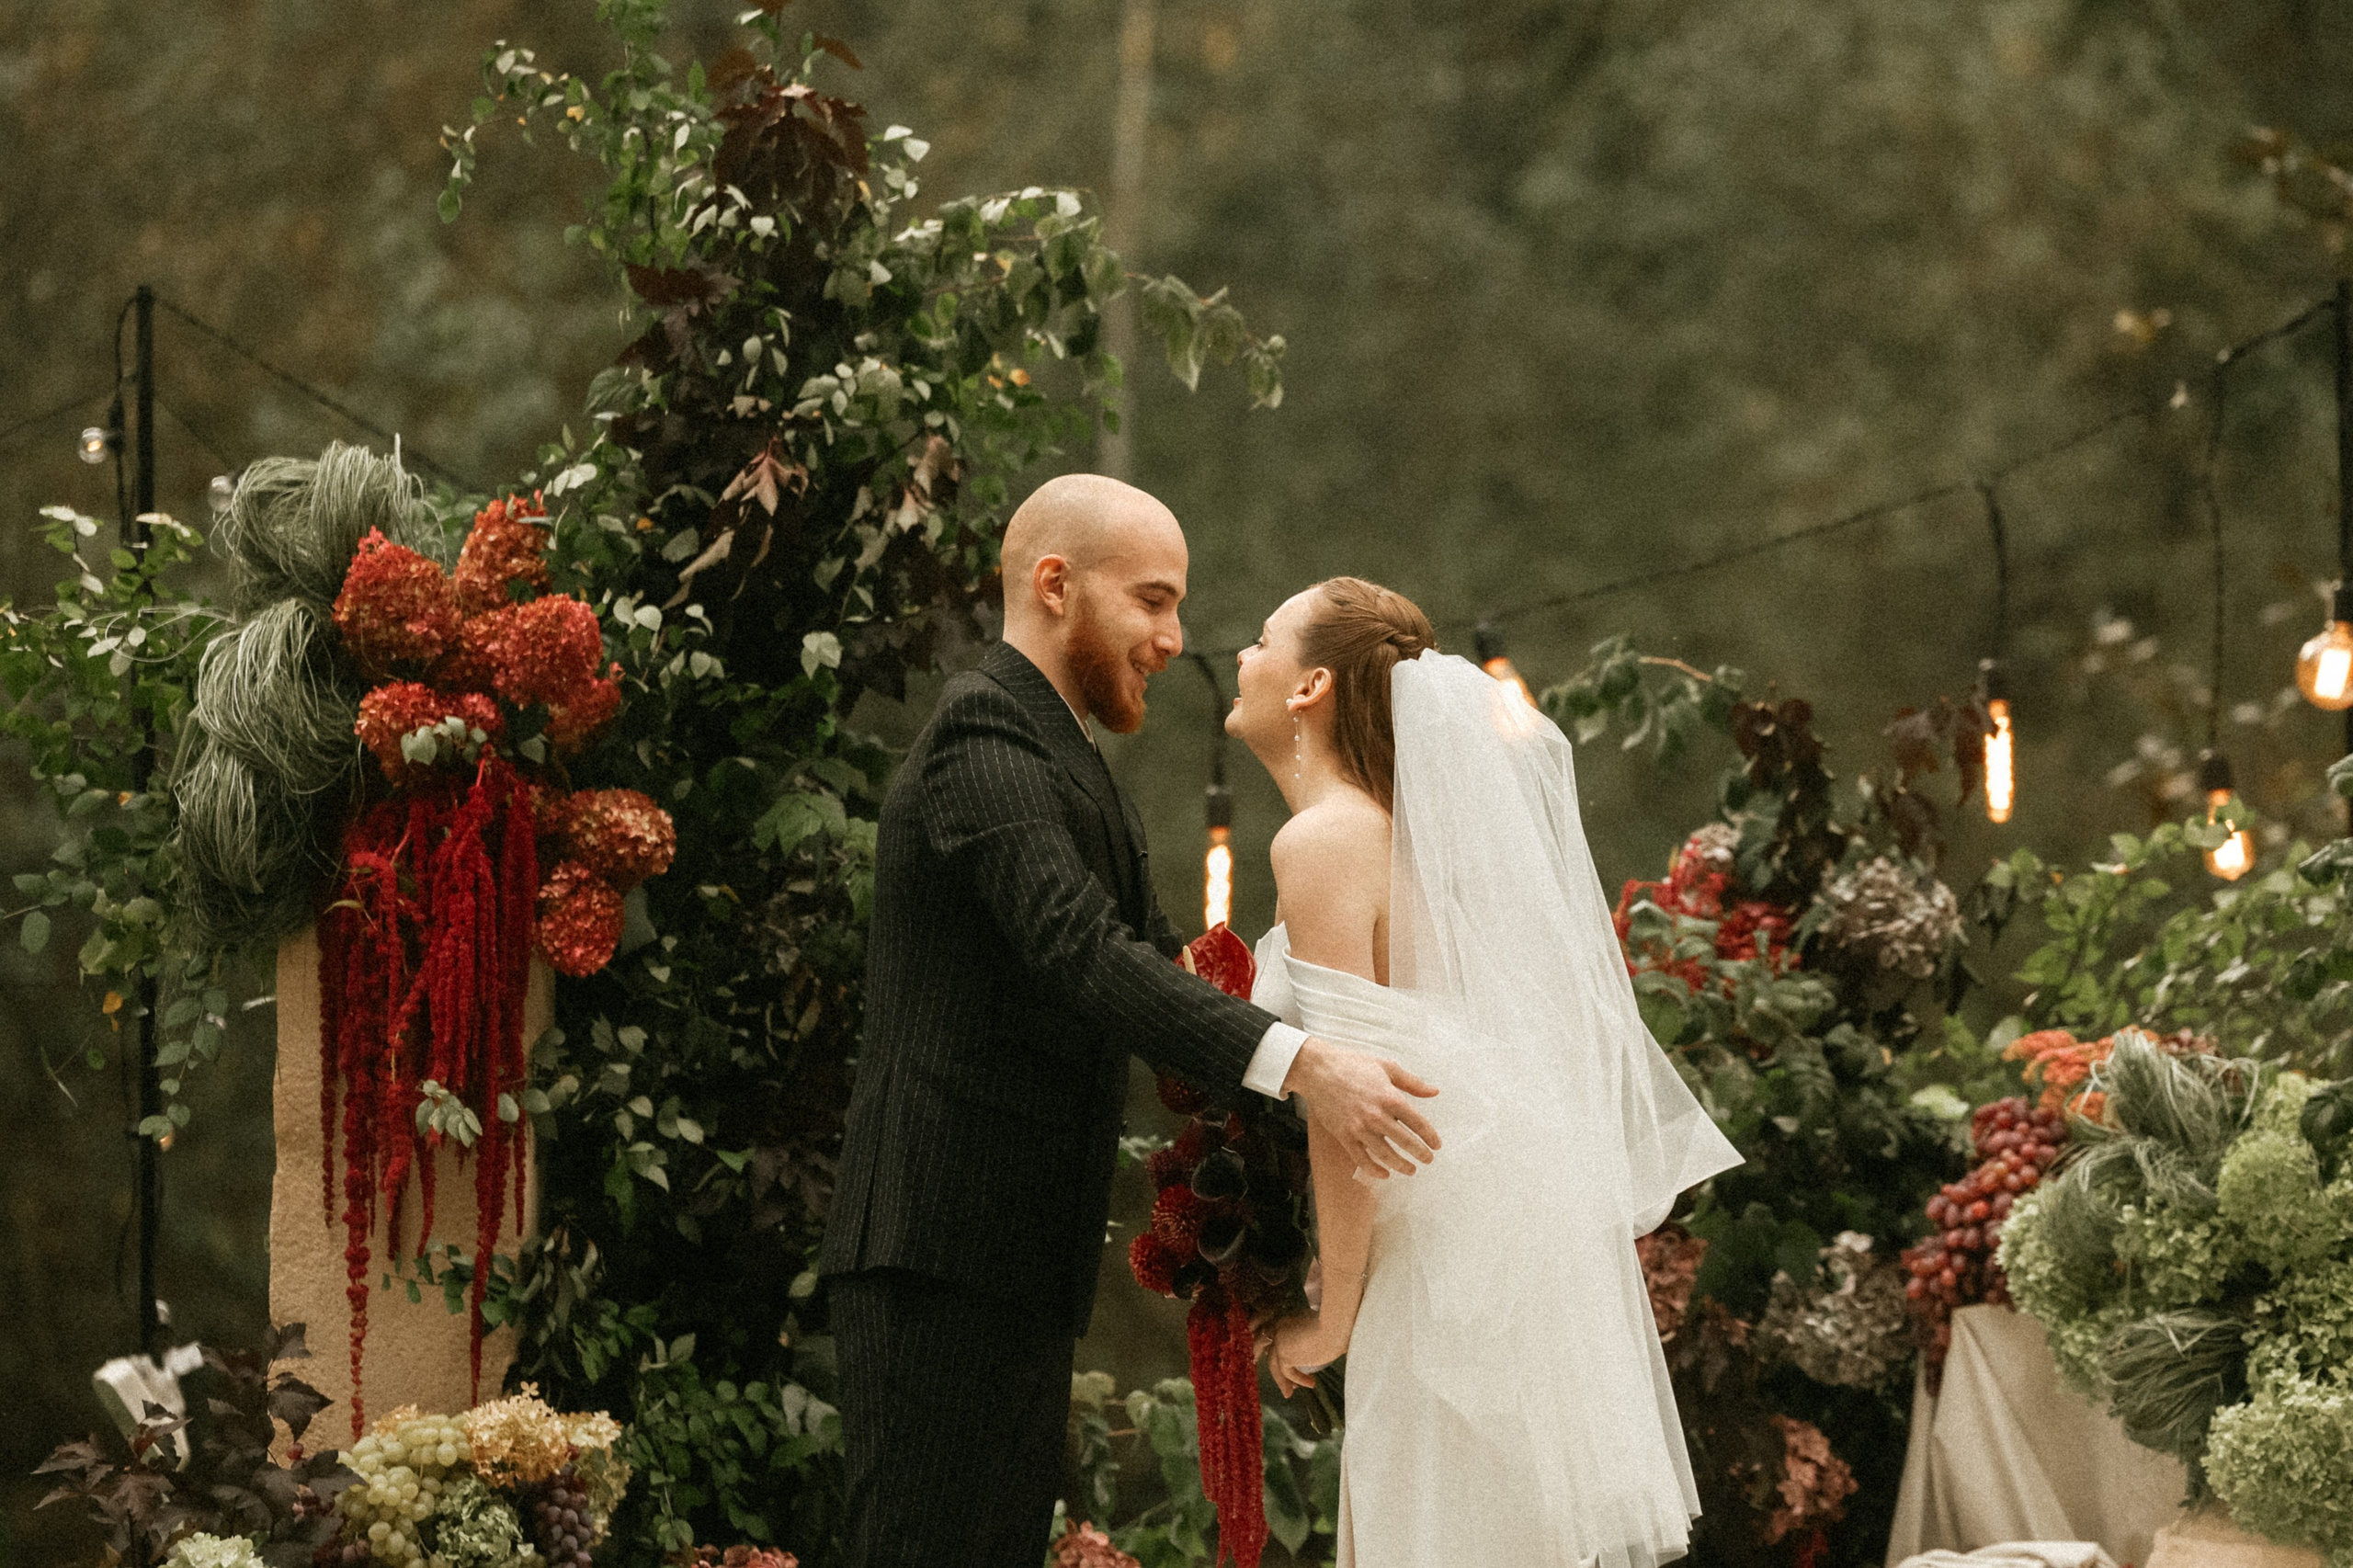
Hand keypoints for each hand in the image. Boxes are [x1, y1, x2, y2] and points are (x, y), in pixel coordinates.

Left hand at [1257, 1310, 1345, 1397]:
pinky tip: (1311, 1384)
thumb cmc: (1337, 1322)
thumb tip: (1319, 1346)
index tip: (1293, 1363)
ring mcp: (1279, 1340)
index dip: (1282, 1351)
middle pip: (1272, 1350)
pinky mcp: (1284, 1354)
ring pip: (1274, 1363)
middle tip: (1285, 1380)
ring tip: (1289, 1393)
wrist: (1336, 1324)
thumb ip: (1313, 1334)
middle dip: (1277, 1366)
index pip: (1279, 1337)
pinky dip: (1298, 1380)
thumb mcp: (1321, 1326)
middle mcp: (1280, 1327)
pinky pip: (1287, 1372)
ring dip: (1281, 1380)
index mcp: (1289, 1318)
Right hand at [1282, 1036, 1439, 1177]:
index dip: (1430, 1136)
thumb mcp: (1386, 1067)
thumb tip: (1434, 1092)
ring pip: (1385, 1154)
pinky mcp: (1344, 1135)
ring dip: (1401, 1165)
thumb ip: (1412, 1082)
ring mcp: (1359, 1127)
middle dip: (1420, 1153)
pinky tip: (1384, 1174)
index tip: (1436, 1145)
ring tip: (1411, 1170)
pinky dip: (1374, 1170)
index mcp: (1389, 1097)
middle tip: (1428, 1160)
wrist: (1318, 1070)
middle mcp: (1376, 1115)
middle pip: (1405, 1141)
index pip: (1417, 1123)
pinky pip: (1361, 1158)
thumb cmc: (1352, 1065)